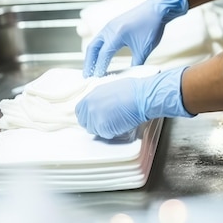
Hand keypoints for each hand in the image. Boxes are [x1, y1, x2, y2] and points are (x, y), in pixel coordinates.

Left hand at [76, 66, 194, 138]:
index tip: (94, 118)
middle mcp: (90, 105)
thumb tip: (101, 105)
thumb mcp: (111, 88)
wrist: (142, 97)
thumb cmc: (133, 91)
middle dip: (95, 124)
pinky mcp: (103, 127)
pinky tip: (121, 124)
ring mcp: (95, 117)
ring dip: (104, 129)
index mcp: (92, 95)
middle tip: (107, 122)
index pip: (80, 111)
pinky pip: (105, 135)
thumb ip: (101, 97)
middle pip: (85, 122)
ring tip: (117, 121)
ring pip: (95, 130)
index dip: (88, 116)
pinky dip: (113, 132)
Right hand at [83, 0, 188, 76]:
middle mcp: (109, 29)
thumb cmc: (152, 27)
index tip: (96, 80)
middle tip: (87, 77)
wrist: (157, 8)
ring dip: (91, 56)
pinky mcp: (112, 25)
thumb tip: (130, 76)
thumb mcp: (144, 49)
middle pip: (92, 49)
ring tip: (91, 69)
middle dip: (89, 63)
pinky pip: (100, 38)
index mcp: (116, 35)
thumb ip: (136, 63)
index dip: (99, 69)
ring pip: (95, 43)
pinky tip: (100, 57)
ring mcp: (110, 26)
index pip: (103, 55)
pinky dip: (97, 49)